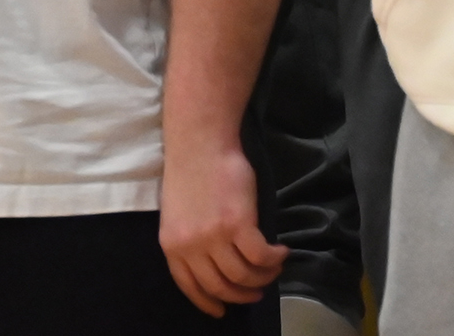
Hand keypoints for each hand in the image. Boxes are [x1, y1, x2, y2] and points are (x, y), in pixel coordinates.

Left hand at [158, 133, 284, 314]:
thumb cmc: (190, 172)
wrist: (201, 142)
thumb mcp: (177, 213)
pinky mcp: (239, 224)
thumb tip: (213, 264)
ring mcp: (215, 237)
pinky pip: (261, 256)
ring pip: (243, 275)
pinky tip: (281, 253)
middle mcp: (191, 247)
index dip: (208, 302)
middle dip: (241, 294)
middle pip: (220, 286)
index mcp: (171, 245)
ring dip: (263, 277)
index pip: (190, 287)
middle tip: (256, 291)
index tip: (222, 311)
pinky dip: (274, 259)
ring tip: (273, 269)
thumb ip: (189, 240)